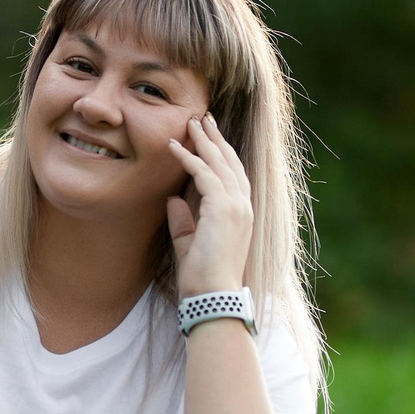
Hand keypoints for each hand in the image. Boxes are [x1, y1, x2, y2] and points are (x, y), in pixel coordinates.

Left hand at [164, 114, 255, 298]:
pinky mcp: (223, 209)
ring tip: (190, 122)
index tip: (207, 134)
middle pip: (229, 162)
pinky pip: (204, 174)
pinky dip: (189, 158)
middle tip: (202, 117)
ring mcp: (236, 206)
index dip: (220, 152)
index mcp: (240, 213)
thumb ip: (182, 221)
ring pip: (219, 163)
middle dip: (215, 138)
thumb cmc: (202, 277)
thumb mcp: (189, 243)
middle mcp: (242, 205)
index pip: (232, 174)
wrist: (213, 296)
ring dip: (203, 140)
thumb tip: (172, 199)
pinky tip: (175, 147)